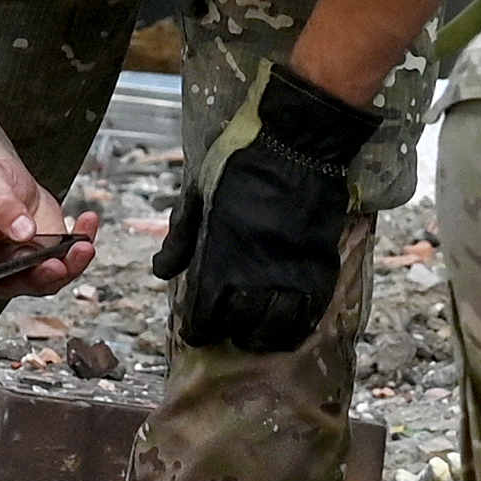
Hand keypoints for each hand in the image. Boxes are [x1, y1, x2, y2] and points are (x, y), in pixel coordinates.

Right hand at [0, 151, 94, 290]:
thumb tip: (22, 231)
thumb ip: (1, 206)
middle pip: (20, 284)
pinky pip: (68, 258)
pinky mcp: (47, 254)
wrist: (6, 176)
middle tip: (59, 264)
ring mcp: (24, 264)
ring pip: (49, 278)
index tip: (20, 276)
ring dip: (71, 265)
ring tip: (83, 244)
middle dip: (44, 277)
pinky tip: (88, 222)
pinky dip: (82, 243)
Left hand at [167, 64, 373, 356]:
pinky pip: (309, 315)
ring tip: (254, 334)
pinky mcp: (320, 269)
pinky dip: (295, 329)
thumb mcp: (198, 194)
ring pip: (275, 328)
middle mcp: (254, 274)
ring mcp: (290, 274)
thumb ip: (180, 236)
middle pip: (239, 326)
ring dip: (260, 337)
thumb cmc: (241, 163)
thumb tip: (161, 271)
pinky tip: (287, 328)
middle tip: (226, 330)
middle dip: (228, 332)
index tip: (196, 330)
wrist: (298, 143)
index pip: (204, 312)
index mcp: (219, 255)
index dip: (197, 328)